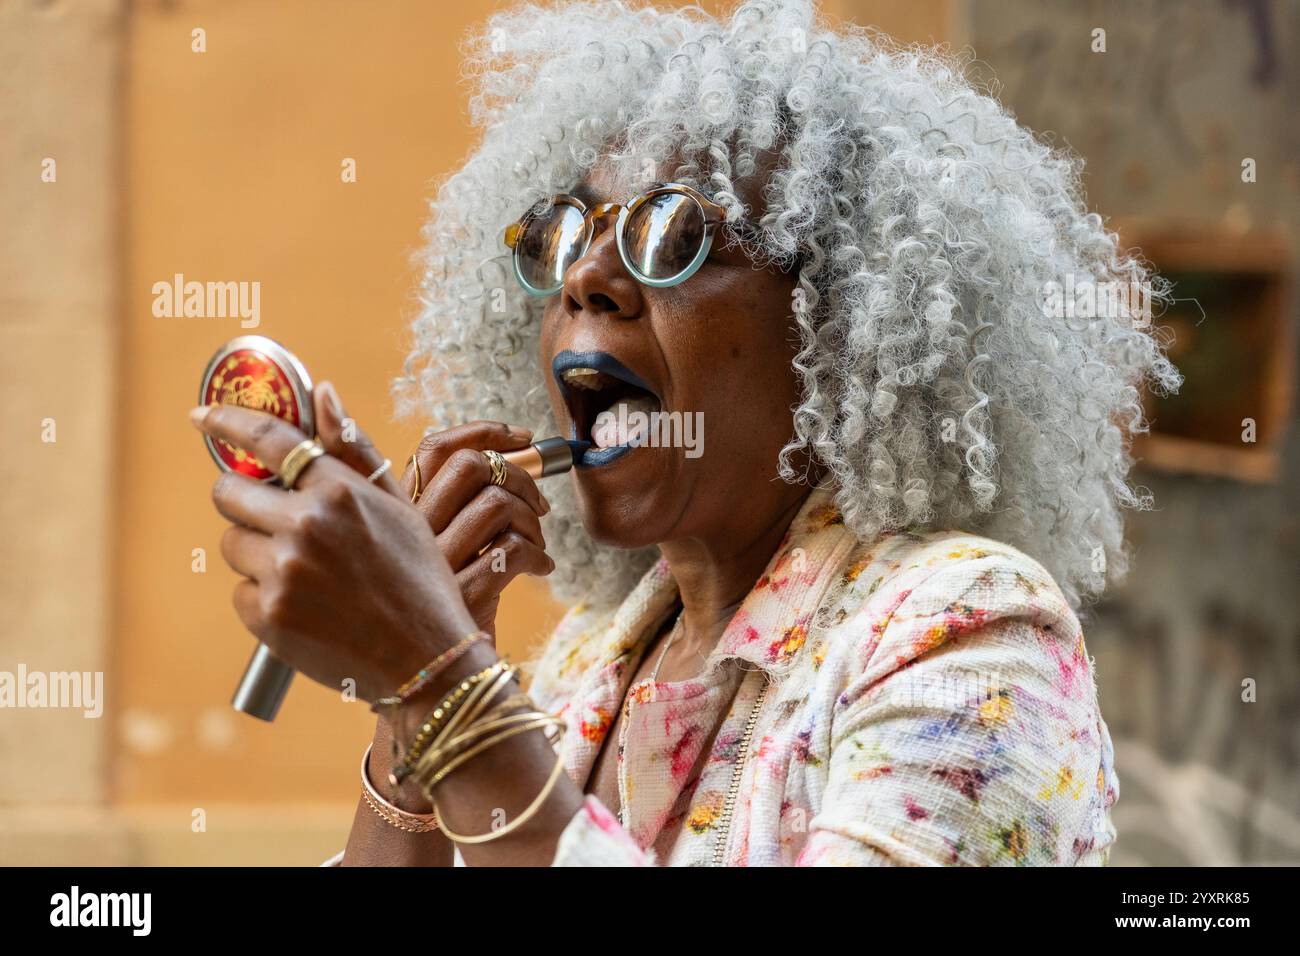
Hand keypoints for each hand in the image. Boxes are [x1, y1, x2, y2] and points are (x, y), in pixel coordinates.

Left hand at [192, 392, 479, 702]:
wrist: (426, 659)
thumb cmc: (418, 578)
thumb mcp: (399, 507)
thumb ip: (354, 449)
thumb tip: (322, 391)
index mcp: (340, 491)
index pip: (268, 439)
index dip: (227, 421)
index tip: (201, 417)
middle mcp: (306, 524)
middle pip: (230, 492)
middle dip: (246, 503)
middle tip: (278, 524)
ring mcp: (283, 571)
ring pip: (232, 544)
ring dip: (257, 553)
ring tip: (308, 576)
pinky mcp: (267, 615)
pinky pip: (241, 592)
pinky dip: (265, 598)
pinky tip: (307, 608)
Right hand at [402, 421, 554, 635]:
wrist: (431, 678)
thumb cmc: (440, 608)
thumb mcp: (433, 552)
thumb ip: (454, 507)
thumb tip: (512, 457)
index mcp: (394, 515)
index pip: (432, 448)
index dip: (482, 431)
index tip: (520, 437)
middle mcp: (407, 535)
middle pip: (469, 466)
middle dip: (519, 474)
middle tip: (538, 501)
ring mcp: (432, 566)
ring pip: (496, 503)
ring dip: (532, 518)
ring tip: (536, 541)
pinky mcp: (461, 596)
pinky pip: (513, 550)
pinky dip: (538, 555)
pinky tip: (539, 568)